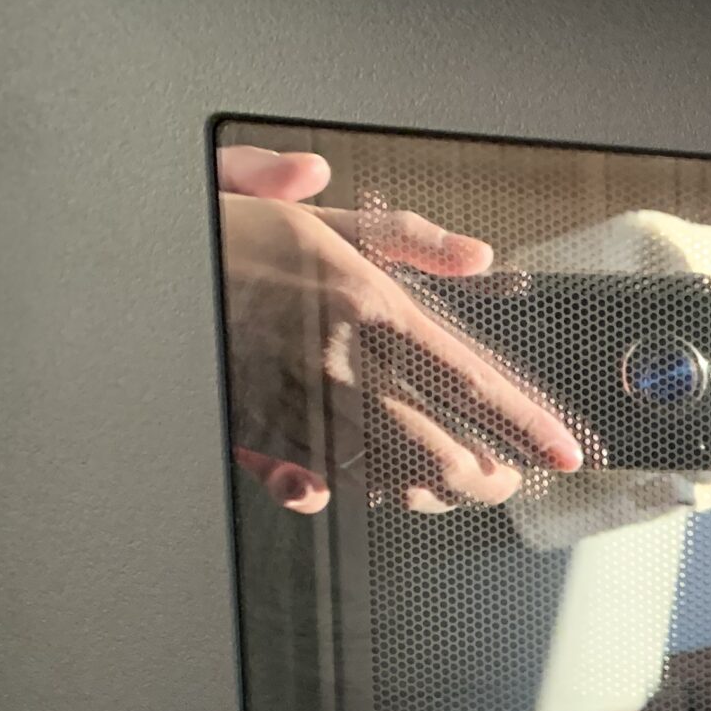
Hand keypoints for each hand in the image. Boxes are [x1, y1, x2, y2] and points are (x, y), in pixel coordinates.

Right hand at [216, 146, 582, 512]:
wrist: (147, 266)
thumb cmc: (238, 238)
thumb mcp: (327, 220)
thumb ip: (410, 238)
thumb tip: (478, 257)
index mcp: (367, 306)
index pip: (468, 381)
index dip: (525, 425)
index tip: (563, 452)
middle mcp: (339, 364)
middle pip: (438, 451)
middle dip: (487, 477)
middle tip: (508, 477)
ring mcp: (300, 407)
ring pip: (389, 478)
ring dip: (434, 490)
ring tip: (460, 485)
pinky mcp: (263, 434)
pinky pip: (331, 484)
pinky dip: (367, 490)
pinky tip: (387, 485)